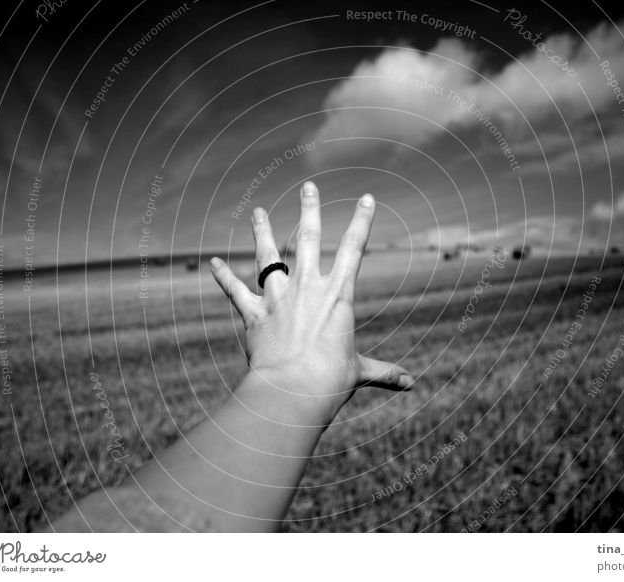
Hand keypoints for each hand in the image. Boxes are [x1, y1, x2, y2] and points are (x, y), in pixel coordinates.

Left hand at [210, 181, 414, 422]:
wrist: (292, 392)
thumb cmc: (330, 382)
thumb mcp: (360, 372)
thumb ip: (383, 373)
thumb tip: (410, 385)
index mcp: (339, 295)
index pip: (354, 248)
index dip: (362, 221)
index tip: (367, 198)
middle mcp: (307, 288)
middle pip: (307, 238)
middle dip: (309, 210)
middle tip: (307, 186)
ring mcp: (278, 298)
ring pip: (267, 256)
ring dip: (261, 232)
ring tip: (257, 211)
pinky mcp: (254, 314)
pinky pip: (235, 291)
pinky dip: (224, 278)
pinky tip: (213, 263)